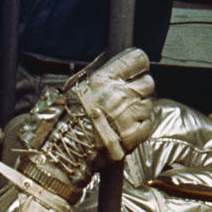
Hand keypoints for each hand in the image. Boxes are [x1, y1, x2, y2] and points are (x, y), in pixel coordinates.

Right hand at [68, 47, 153, 163]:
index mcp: (103, 80)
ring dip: (138, 109)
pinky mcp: (134, 135)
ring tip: (120, 117)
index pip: (138, 60)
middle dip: (140, 88)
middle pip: (148, 82)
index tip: (136, 71)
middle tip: (126, 98)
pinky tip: (124, 129)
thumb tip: (116, 70)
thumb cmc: (64, 121)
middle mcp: (119, 95)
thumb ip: (100, 79)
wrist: (63, 151)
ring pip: (148, 104)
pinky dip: (140, 126)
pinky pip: (147, 124)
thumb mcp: (76, 89)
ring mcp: (129, 116)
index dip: (139, 66)